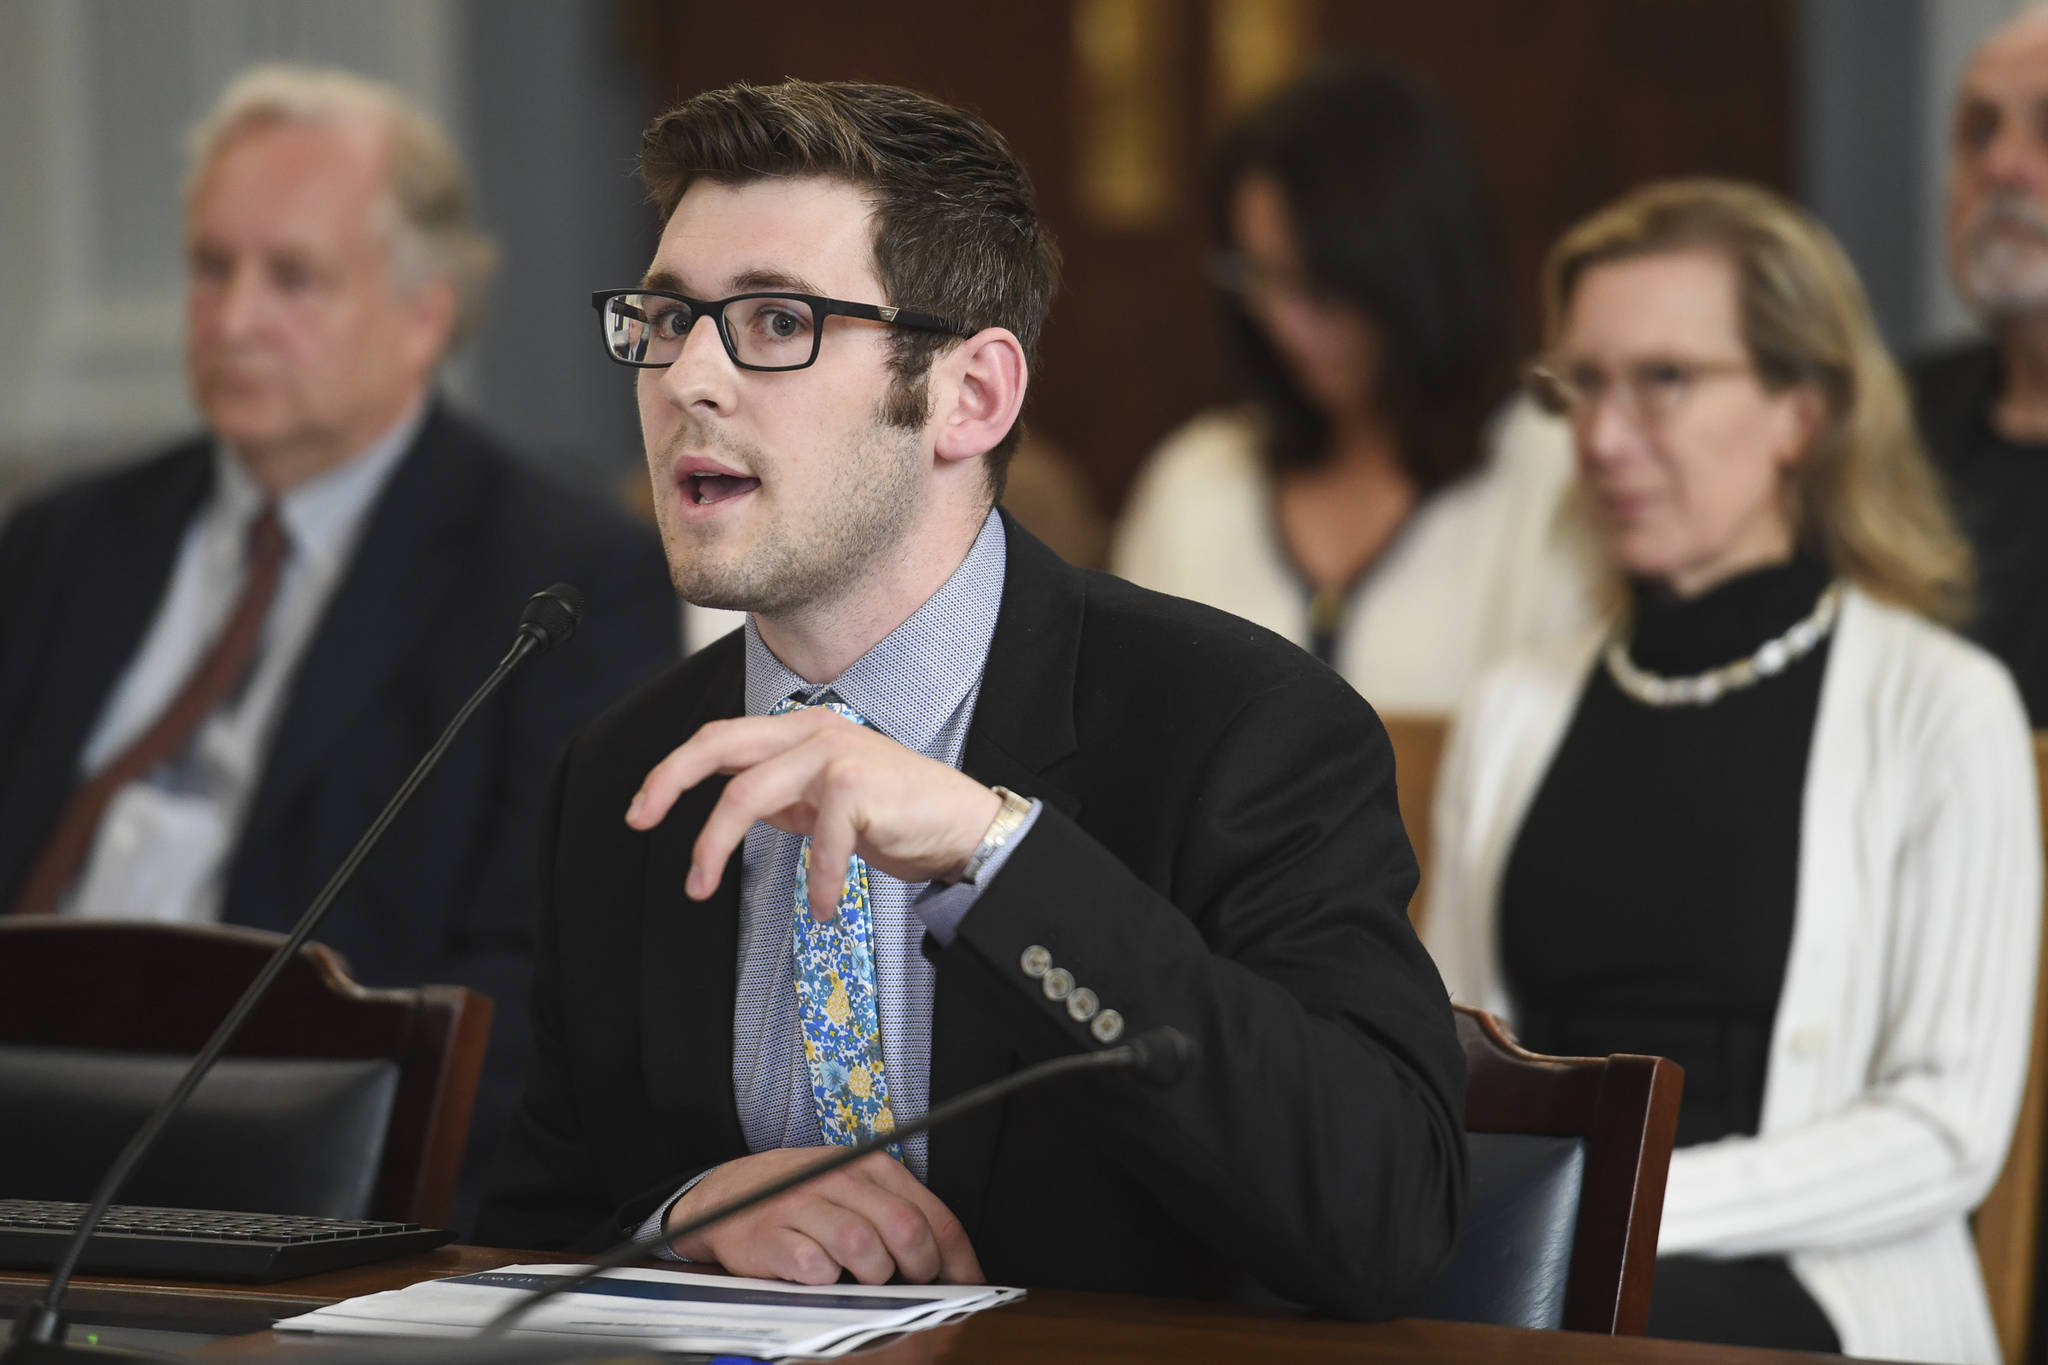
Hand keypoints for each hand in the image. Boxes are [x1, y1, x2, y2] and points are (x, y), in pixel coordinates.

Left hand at [625, 708, 1001, 916]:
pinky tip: (820, 909)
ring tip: (701, 886)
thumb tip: (732, 807)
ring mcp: (834, 753)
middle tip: (640, 820)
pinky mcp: (857, 784)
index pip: (720, 739)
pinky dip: (814, 882)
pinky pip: (817, 841)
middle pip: (718, 745)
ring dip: (715, 847)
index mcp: (799, 732)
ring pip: (747, 794)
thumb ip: (782, 796)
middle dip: (668, 780)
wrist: (963, 825)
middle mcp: (811, 732)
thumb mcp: (825, 801)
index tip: (642, 809)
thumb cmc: (897, 815)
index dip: (673, 770)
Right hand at [666, 1147, 983, 1285]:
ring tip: (863, 1281)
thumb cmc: (804, 1196)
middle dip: (920, 1270)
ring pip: (863, 1246)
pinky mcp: (772, 1235)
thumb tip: (951, 1266)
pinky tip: (823, 1277)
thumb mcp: (857, 1191)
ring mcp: (805, 1205)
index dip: (956, 1259)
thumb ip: (900, 1217)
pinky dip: (826, 1280)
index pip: (934, 1215)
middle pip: (906, 1229)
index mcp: (873, 1167)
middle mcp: (842, 1179)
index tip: (965, 1287)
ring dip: (873, 1276)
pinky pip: (814, 1265)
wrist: (729, 1195)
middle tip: (912, 1287)